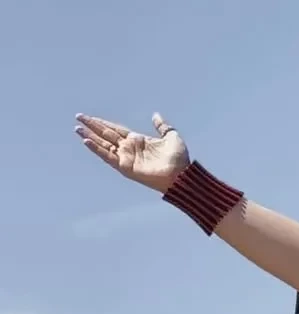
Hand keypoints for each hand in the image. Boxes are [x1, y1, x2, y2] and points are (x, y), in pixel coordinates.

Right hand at [74, 113, 188, 192]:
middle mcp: (129, 149)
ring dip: (90, 137)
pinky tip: (86, 141)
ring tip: (77, 129)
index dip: (102, 123)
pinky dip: (97, 150)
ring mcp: (126, 158)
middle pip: (106, 135)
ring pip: (104, 145)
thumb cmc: (179, 159)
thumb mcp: (171, 136)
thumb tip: (156, 115)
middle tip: (78, 117)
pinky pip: (108, 157)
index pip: (115, 129)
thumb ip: (162, 126)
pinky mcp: (126, 167)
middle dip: (92, 126)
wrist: (181, 174)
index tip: (89, 117)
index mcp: (137, 140)